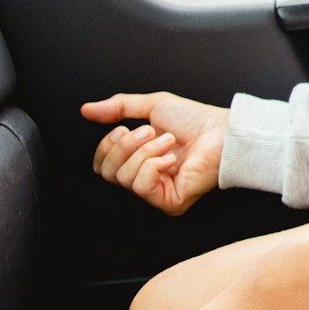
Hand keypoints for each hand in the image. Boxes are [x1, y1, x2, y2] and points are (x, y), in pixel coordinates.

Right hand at [83, 91, 228, 215]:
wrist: (223, 131)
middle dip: (124, 146)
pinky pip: (141, 186)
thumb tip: (85, 109)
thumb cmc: (195, 120)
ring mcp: (158, 194)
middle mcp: (146, 180)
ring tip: (168, 141)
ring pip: (123, 177)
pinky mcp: (170, 203)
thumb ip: (118, 108)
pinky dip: (153, 165)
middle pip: (107, 173)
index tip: (123, 129)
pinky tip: (172, 158)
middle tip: (149, 132)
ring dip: (145, 151)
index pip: (102, 166)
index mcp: (139, 161)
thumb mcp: (152, 107)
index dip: (105, 147)